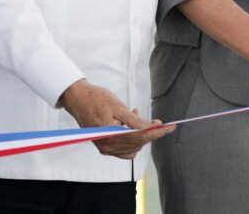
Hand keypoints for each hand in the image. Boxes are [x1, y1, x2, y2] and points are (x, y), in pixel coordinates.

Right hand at [58, 79, 173, 159]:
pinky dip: (131, 140)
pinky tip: (130, 126)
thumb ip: (135, 120)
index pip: (141, 137)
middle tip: (156, 120)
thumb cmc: (96, 99)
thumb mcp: (118, 107)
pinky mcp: (104, 146)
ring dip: (140, 135)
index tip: (170, 127)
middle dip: (150, 132)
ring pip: (132, 147)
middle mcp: (108, 146)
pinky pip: (123, 150)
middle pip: (138, 143)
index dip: (158, 132)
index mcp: (111, 136)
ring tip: (136, 116)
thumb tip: (152, 126)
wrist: (77, 98)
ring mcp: (105, 148)